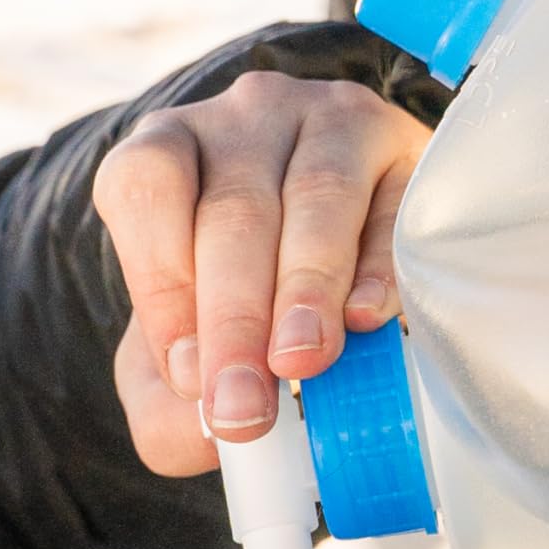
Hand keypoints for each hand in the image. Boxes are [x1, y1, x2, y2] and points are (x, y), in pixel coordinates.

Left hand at [95, 70, 432, 474]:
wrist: (330, 257)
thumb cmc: (235, 307)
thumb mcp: (175, 361)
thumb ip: (166, 411)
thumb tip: (213, 427)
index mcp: (167, 153)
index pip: (146, 188)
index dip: (163, 282)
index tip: (191, 375)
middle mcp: (243, 122)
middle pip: (235, 208)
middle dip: (237, 317)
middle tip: (246, 404)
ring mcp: (327, 120)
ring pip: (316, 197)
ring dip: (307, 289)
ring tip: (302, 363)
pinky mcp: (402, 147)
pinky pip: (394, 206)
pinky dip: (380, 268)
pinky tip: (366, 320)